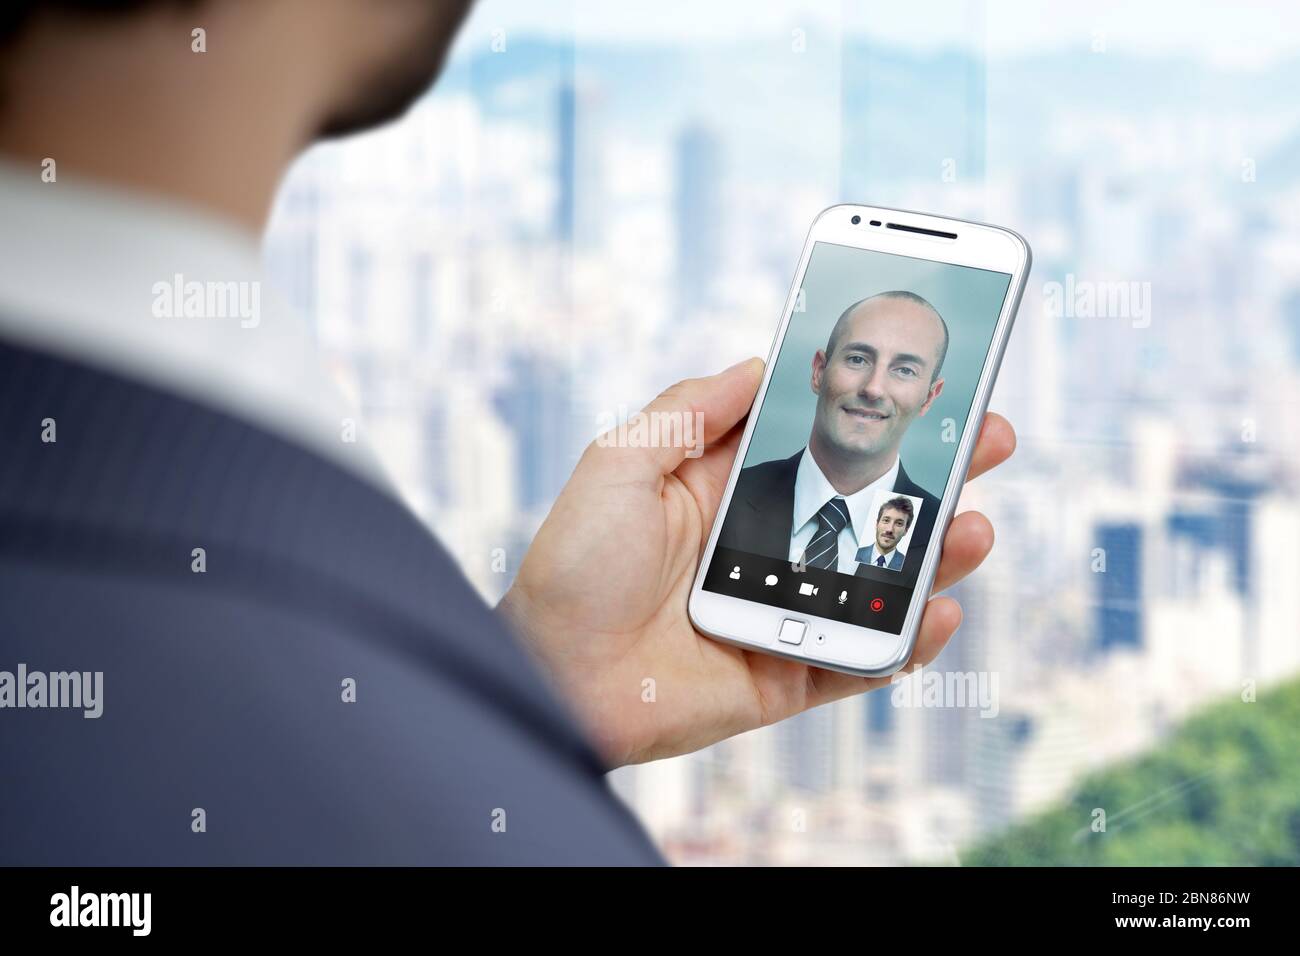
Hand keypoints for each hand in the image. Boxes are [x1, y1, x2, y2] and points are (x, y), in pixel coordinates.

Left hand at [498, 358, 1015, 767]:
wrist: (553, 677)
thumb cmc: (573, 568)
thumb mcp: (620, 465)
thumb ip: (688, 412)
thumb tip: (758, 364)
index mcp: (724, 490)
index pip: (813, 443)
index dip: (867, 415)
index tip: (923, 382)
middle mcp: (761, 546)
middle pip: (863, 504)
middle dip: (928, 472)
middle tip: (989, 437)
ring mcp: (781, 611)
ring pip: (875, 578)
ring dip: (933, 553)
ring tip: (973, 524)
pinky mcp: (786, 674)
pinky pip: (860, 660)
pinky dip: (904, 641)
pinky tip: (938, 610)